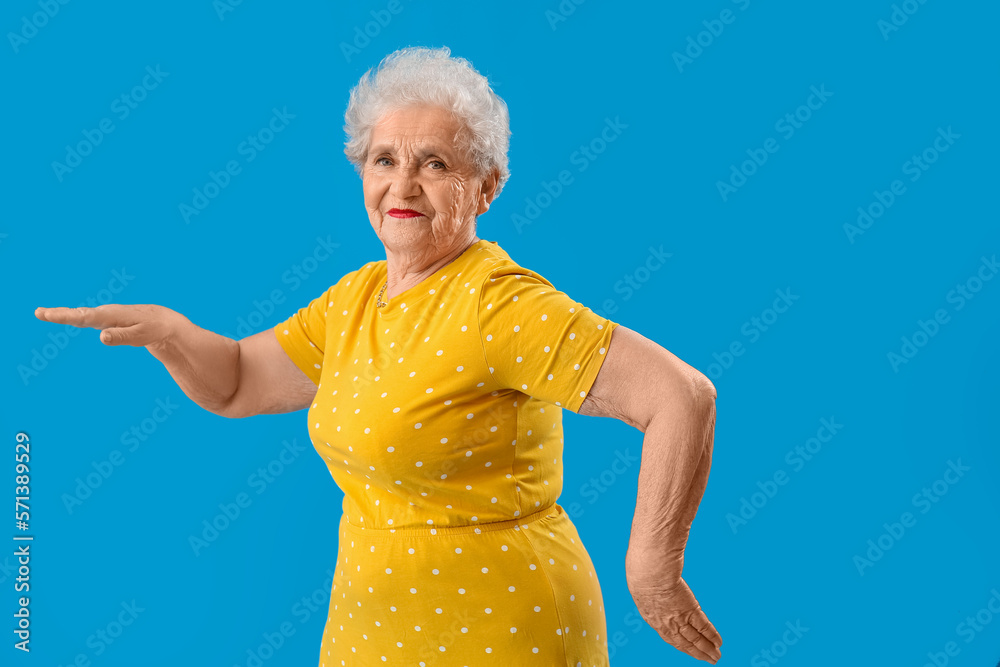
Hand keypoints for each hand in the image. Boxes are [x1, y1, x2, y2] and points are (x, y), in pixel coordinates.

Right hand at [34, 304, 181, 349]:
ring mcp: (106, 317)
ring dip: (63, 315)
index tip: (48, 314)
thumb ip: (122, 337)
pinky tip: (63, 317)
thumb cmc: (154, 329)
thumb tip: (101, 337)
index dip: (66, 317)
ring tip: (43, 313)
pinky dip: (74, 317)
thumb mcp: (142, 335)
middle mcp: (107, 314)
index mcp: (112, 316)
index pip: (85, 317)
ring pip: (81, 315)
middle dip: (59, 314)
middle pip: (79, 314)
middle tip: (38, 312)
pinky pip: (88, 319)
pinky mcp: (108, 322)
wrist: (164, 322)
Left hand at [625, 565, 721, 663]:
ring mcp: (679, 619)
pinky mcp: (690, 610)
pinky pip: (703, 627)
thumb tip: (654, 594)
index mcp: (654, 621)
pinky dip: (712, 636)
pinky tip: (718, 642)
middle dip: (698, 653)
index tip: (691, 651)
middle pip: (685, 644)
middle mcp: (667, 625)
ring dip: (707, 649)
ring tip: (716, 656)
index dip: (683, 647)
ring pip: (696, 639)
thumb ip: (651, 599)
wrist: (649, 574)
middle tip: (710, 660)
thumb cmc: (643, 576)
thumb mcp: (642, 592)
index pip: (671, 638)